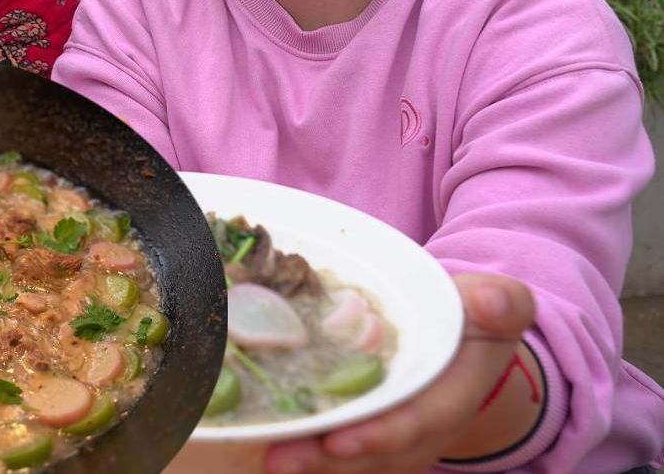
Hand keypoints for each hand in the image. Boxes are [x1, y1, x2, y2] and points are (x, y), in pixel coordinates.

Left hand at [263, 272, 536, 473]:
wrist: (463, 346)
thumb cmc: (472, 318)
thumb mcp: (493, 305)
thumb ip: (500, 303)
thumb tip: (492, 303)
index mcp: (453, 397)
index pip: (417, 424)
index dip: (380, 434)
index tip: (338, 440)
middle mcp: (421, 430)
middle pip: (372, 452)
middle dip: (326, 459)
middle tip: (280, 457)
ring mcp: (391, 439)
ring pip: (348, 460)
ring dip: (307, 460)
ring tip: (267, 456)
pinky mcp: (362, 434)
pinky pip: (330, 450)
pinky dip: (300, 446)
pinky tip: (261, 441)